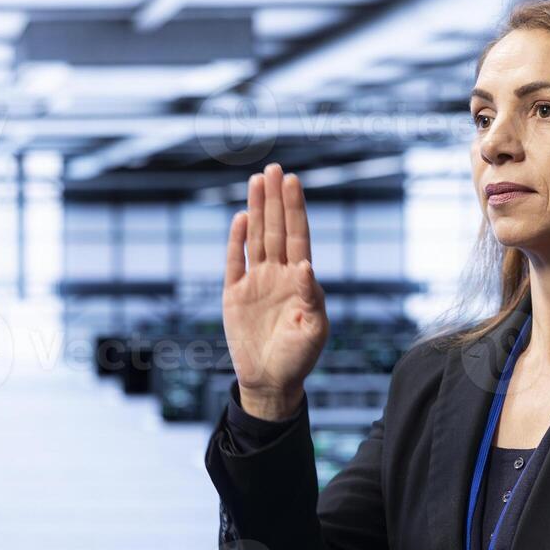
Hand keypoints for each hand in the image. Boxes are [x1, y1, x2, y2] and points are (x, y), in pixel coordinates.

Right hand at [222, 162, 327, 419]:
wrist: (270, 382)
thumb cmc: (298, 358)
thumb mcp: (314, 331)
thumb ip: (311, 298)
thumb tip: (305, 266)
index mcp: (300, 280)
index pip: (298, 236)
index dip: (295, 209)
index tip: (293, 181)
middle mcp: (278, 275)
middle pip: (277, 229)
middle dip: (276, 199)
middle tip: (275, 168)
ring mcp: (256, 283)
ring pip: (257, 238)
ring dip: (257, 210)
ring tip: (257, 180)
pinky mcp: (235, 295)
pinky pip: (235, 262)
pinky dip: (237, 241)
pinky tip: (241, 218)